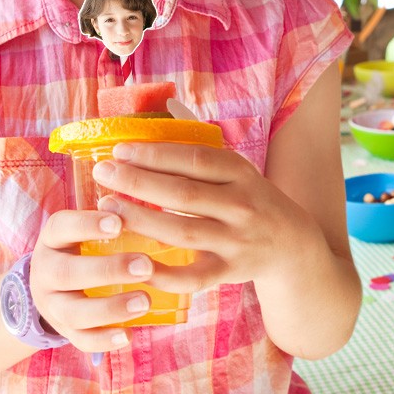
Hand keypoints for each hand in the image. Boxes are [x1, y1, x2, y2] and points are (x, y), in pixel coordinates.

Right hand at [28, 209, 156, 352]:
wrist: (54, 283)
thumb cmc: (86, 244)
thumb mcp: (90, 225)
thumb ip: (116, 216)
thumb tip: (155, 204)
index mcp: (53, 238)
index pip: (62, 226)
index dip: (88, 225)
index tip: (119, 222)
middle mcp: (46, 271)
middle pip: (66, 273)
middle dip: (107, 270)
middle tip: (146, 265)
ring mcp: (52, 305)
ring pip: (73, 312)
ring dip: (110, 308)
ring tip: (145, 301)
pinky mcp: (64, 331)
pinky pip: (80, 341)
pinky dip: (104, 341)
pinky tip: (129, 336)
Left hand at [91, 140, 307, 297]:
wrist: (290, 244)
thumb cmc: (249, 200)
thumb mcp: (237, 171)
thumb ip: (201, 154)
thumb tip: (160, 116)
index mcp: (240, 172)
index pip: (194, 159)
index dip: (156, 154)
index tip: (119, 150)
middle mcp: (241, 204)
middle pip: (184, 193)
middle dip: (139, 182)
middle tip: (102, 172)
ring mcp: (237, 239)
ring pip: (184, 231)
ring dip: (142, 220)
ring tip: (108, 209)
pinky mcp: (231, 271)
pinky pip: (194, 277)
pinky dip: (164, 274)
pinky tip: (136, 264)